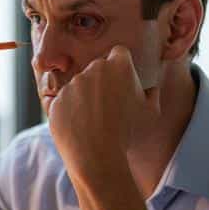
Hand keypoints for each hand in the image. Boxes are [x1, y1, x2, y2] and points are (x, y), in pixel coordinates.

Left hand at [47, 45, 159, 187]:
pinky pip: (63, 101)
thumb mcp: (151, 112)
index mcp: (119, 65)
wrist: (97, 156)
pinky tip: (79, 126)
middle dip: (102, 80)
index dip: (121, 65)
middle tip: (108, 104)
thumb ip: (152, 93)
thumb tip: (150, 88)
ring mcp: (72, 84)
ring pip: (79, 84)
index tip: (121, 80)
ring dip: (84, 96)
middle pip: (97, 67)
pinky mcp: (56, 99)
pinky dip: (69, 111)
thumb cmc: (128, 134)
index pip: (119, 53)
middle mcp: (93, 69)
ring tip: (93, 120)